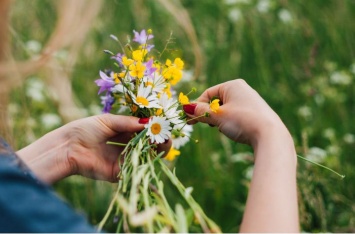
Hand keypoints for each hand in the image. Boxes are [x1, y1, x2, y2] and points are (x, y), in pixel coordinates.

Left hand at [17, 114, 170, 183]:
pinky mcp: (119, 173)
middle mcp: (126, 146)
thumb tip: (149, 123)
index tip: (162, 124)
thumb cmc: (84, 129)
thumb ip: (128, 123)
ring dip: (157, 150)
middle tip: (165, 134)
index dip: (154, 128)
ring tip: (163, 141)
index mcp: (124, 132)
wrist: (67, 147)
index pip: (145, 131)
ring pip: (146, 157)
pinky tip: (153, 154)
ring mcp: (123, 160)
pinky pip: (136, 169)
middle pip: (148, 144)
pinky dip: (147, 163)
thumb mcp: (108, 121)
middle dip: (159, 139)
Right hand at [184, 79, 286, 145]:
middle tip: (206, 125)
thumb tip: (185, 108)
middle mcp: (243, 90)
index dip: (197, 107)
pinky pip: (237, 115)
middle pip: (217, 101)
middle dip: (210, 114)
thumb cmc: (241, 121)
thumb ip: (200, 112)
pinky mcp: (256, 113)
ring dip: (220, 120)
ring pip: (227, 110)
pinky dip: (231, 122)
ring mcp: (251, 101)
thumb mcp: (217, 116)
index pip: (208, 94)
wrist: (270, 135)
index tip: (190, 121)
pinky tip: (235, 131)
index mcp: (232, 85)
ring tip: (224, 129)